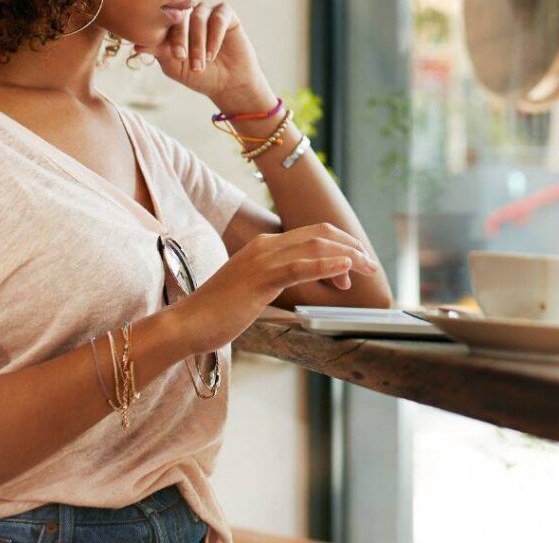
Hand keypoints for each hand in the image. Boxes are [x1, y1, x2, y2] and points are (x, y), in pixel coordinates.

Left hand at [139, 1, 266, 102]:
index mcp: (172, 23)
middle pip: (181, 15)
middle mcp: (188, 13)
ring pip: (199, 17)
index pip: (164, 20)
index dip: (166, 36)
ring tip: (201, 63)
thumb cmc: (198, 74)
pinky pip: (218, 17)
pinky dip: (215, 36)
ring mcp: (207, 11)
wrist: (228, 84)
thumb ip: (158, 51)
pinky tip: (212, 54)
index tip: (173, 56)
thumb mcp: (174, 65)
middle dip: (181, 38)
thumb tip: (136, 44)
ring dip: (198, 42)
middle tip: (182, 58)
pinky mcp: (226, 13)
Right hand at [171, 223, 380, 354]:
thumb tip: (303, 284)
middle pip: (320, 235)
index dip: (339, 245)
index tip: (355, 264)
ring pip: (315, 247)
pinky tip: (345, 270)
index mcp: (265, 246)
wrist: (188, 323)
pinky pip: (300, 267)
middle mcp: (266, 245)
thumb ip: (278, 280)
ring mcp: (263, 259)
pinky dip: (326, 265)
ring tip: (367, 267)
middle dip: (350, 246)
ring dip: (347, 256)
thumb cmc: (219, 312)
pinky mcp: (261, 278)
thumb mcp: (254, 289)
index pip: (312, 234)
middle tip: (370, 265)